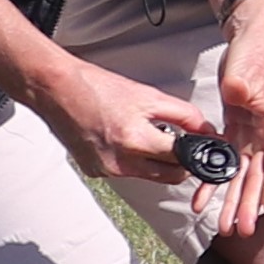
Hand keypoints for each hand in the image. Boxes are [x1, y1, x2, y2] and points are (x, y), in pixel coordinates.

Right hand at [28, 54, 217, 184]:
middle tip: (180, 144)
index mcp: (134, 140)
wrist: (55, 89)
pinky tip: (124, 140)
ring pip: (149, 176)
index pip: (182, 162)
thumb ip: (184, 116)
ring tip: (147, 135)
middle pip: (169, 176)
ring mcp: (106, 170)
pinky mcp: (95, 172)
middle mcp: (119, 161)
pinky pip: (127, 173)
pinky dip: (133, 161)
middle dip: (181, 163)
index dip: (197, 155)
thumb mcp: (148, 96)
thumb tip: (207, 131)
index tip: (204, 150)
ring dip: (156, 162)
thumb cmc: (97, 87)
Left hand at [212, 0, 263, 242]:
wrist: (252, 40)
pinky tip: (204, 200)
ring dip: (234, 201)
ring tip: (226, 227)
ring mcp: (256, 135)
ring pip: (245, 176)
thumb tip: (236, 97)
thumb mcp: (247, 69)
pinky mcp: (240, 132)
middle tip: (242, 229)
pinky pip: (228, 163)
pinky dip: (216, 181)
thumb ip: (241, 87)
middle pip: (261, 176)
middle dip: (250, 204)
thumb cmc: (255, 53)